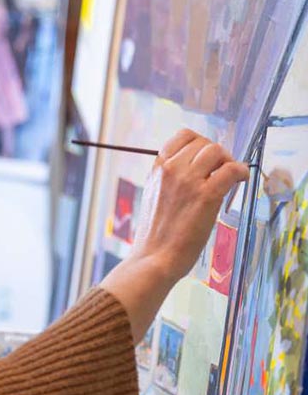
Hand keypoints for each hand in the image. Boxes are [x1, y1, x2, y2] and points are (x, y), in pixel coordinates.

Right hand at [131, 129, 248, 282]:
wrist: (154, 258)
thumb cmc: (155, 235)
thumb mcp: (153, 196)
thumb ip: (168, 178)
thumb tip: (193, 170)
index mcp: (157, 169)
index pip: (184, 136)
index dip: (201, 143)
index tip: (206, 157)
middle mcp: (171, 170)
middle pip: (203, 142)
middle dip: (217, 154)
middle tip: (221, 171)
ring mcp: (188, 181)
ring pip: (216, 151)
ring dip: (228, 161)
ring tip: (229, 178)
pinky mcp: (205, 196)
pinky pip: (232, 169)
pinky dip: (240, 172)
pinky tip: (239, 181)